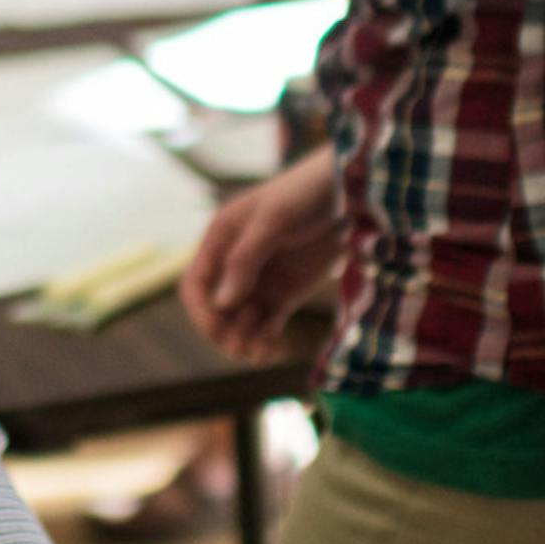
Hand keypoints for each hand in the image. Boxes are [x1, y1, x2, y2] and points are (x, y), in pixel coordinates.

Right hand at [180, 154, 339, 359]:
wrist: (349, 191)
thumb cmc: (304, 193)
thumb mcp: (273, 220)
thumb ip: (245, 259)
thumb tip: (222, 303)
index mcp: (221, 240)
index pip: (196, 284)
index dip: (201, 310)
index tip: (218, 328)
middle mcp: (235, 264)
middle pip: (215, 311)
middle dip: (224, 333)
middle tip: (244, 347)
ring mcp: (260, 282)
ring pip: (240, 324)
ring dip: (245, 343)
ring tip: (265, 352)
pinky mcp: (285, 295)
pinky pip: (266, 327)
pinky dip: (267, 342)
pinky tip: (277, 350)